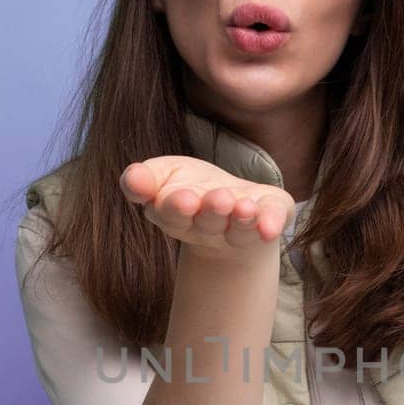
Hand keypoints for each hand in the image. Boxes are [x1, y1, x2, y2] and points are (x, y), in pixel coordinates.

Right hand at [120, 156, 295, 260]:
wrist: (231, 209)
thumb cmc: (190, 188)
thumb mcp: (162, 175)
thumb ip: (144, 178)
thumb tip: (131, 178)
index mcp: (174, 215)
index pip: (169, 214)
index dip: (175, 208)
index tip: (183, 199)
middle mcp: (206, 228)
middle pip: (206, 223)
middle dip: (210, 212)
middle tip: (217, 200)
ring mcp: (237, 229)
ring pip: (237, 229)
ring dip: (241, 219)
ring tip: (244, 206)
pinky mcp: (267, 222)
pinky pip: (269, 226)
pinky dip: (270, 225)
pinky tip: (271, 227)